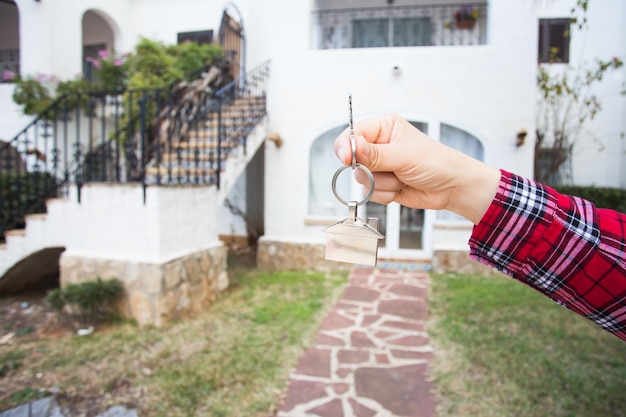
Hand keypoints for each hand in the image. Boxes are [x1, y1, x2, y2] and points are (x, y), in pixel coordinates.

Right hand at [333, 114, 499, 224]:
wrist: (452, 187)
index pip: (352, 134)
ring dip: (382, 184)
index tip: (347, 159)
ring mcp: (379, 166)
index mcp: (383, 128)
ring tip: (402, 178)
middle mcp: (378, 145)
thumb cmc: (436, 163)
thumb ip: (375, 154)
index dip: (346, 147)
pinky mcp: (382, 184)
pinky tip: (401, 188)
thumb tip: (352, 147)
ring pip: (361, 179)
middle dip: (371, 169)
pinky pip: (369, 193)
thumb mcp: (404, 155)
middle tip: (391, 169)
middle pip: (353, 160)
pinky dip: (385, 194)